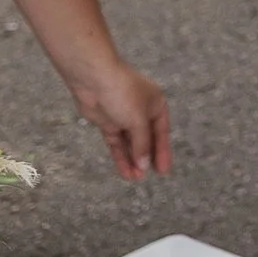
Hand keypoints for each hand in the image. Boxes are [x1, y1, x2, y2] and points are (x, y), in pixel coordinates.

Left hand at [72, 55, 171, 179]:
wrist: (93, 78)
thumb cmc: (122, 92)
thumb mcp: (138, 120)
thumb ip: (142, 144)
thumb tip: (144, 165)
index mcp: (155, 104)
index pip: (162, 133)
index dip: (163, 152)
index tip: (163, 171)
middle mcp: (141, 111)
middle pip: (146, 139)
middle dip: (146, 158)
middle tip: (150, 176)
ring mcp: (123, 117)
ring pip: (130, 144)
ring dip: (133, 160)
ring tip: (135, 178)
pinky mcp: (109, 123)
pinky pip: (117, 144)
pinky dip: (120, 157)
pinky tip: (125, 170)